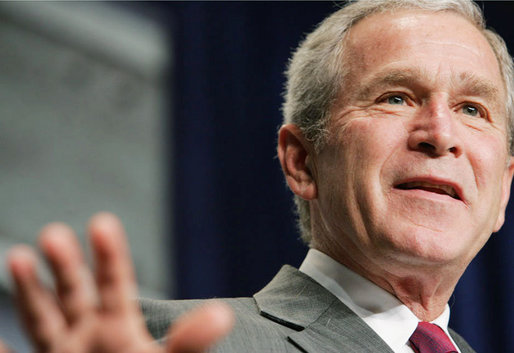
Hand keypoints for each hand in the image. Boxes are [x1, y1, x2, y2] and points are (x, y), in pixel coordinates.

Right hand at [6, 213, 233, 352]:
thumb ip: (190, 341)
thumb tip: (222, 315)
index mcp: (118, 328)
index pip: (114, 285)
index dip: (110, 255)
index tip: (102, 222)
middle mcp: (88, 337)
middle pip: (74, 294)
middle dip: (65, 264)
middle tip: (53, 232)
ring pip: (43, 320)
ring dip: (30, 291)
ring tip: (19, 254)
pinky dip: (1, 350)